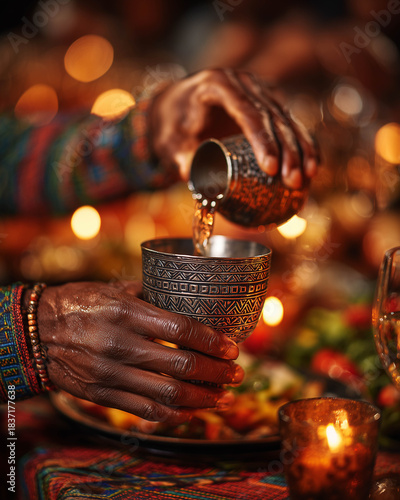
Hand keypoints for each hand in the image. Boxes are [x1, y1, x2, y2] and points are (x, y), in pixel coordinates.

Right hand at [37, 281, 243, 423]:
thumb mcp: (114, 289)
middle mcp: (120, 344)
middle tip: (236, 373)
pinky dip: (174, 414)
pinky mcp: (102, 394)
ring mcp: (110, 373)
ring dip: (202, 398)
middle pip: (180, 365)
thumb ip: (150, 296)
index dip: (212, 341)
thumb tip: (186, 303)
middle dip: (216, 372)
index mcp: (126, 312)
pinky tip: (192, 411)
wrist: (37, 332)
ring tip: (223, 396)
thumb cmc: (80, 303)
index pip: (181, 329)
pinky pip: (145, 410)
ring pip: (167, 394)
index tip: (232, 348)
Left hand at [150, 68, 317, 188]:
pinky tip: (313, 164)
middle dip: (287, 150)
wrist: (175, 108)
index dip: (262, 140)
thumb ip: (180, 159)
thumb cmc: (172, 126)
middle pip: (271, 115)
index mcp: (217, 84)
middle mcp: (242, 82)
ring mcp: (257, 90)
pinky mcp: (266, 102)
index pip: (247, 111)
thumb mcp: (169, 143)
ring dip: (300, 149)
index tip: (271, 169)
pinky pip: (289, 122)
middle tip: (293, 180)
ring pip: (286, 118)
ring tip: (307, 178)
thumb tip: (194, 178)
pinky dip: (302, 143)